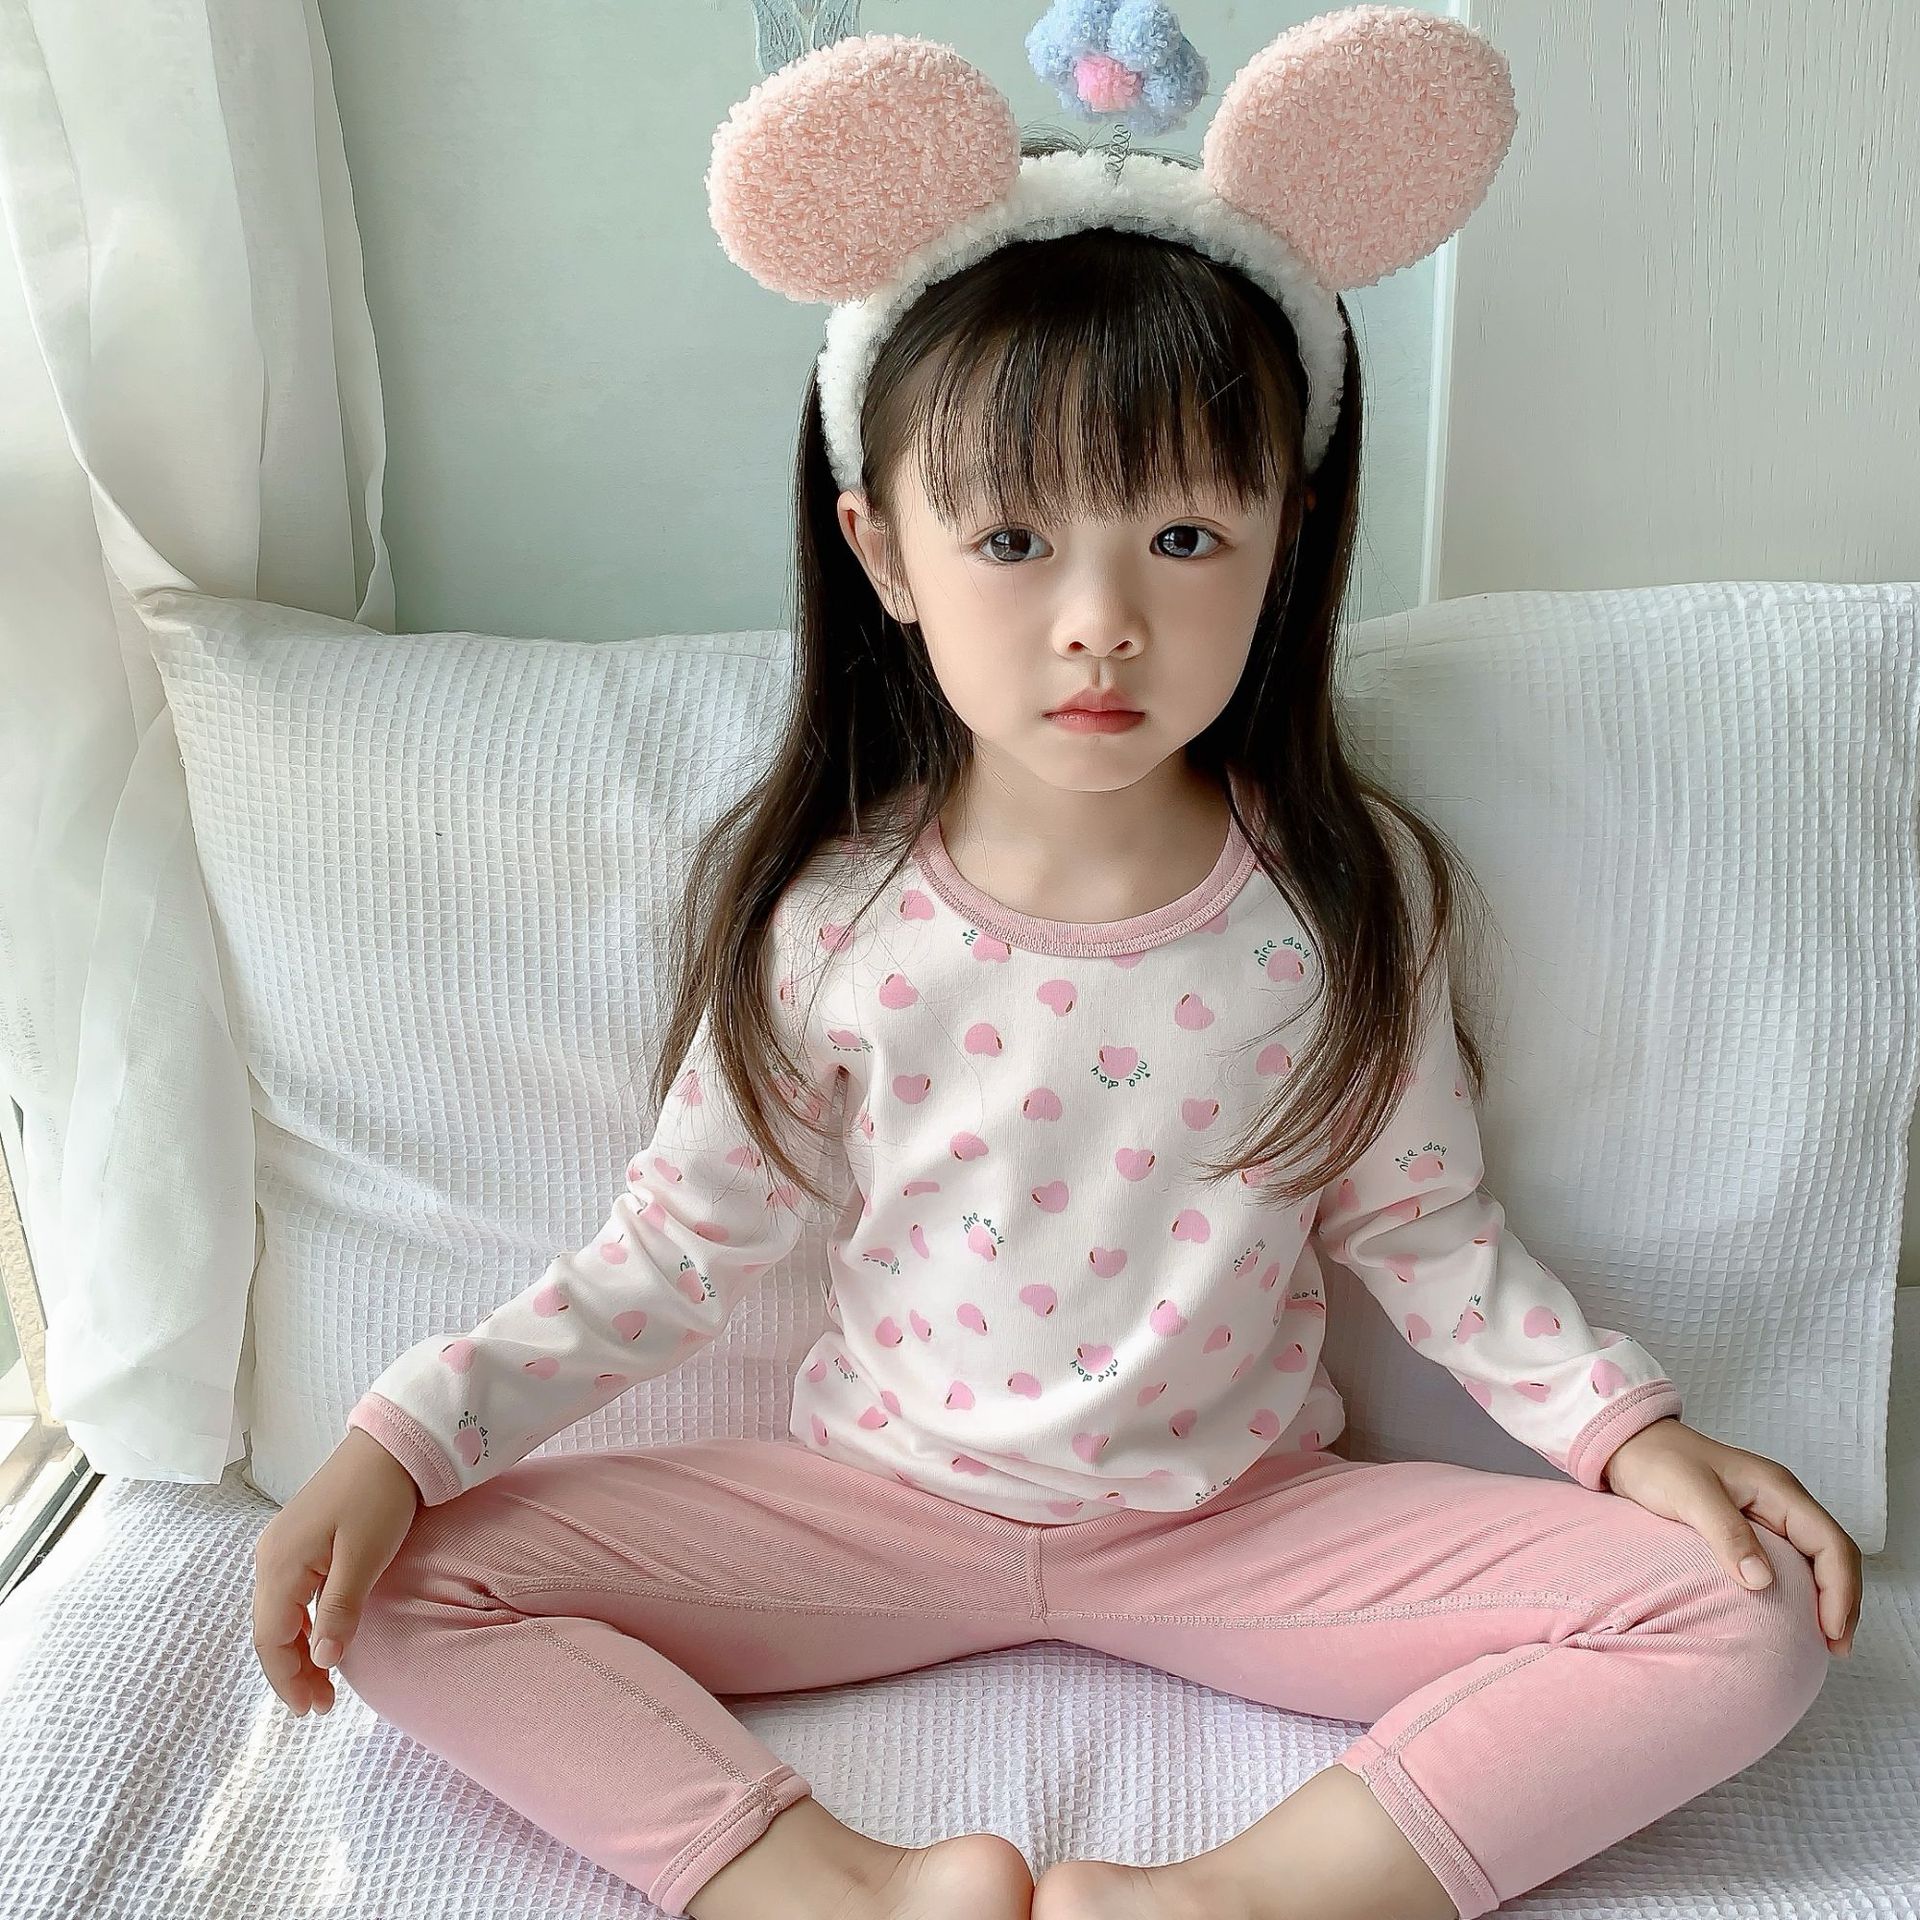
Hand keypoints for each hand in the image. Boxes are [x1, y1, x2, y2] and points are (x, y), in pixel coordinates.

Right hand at [252, 1427, 423, 1716]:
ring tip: (323, 1682)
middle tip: (323, 1705)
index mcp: (280, 1564)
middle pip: (269, 1630)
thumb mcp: (365, 1557)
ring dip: (295, 1650)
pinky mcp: (297, 1539)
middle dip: (291, 1672)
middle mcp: (269, 1557)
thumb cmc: (380, 1498)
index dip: (288, 1679)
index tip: (314, 1710)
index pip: (271, 1639)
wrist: (390, 1445)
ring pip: (277, 1614)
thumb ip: (340, 1610)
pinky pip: (288, 1595)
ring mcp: (280, 1546)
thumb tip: (320, 1662)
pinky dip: (300, 1624)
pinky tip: (320, 1636)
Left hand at [1601, 1415, 1860, 1657]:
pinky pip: (1788, 1564)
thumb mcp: (1688, 1493)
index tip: (1831, 1631)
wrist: (1628, 1446)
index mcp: (1777, 1489)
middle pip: (1832, 1557)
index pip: (1831, 1543)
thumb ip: (1725, 1532)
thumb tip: (1762, 1581)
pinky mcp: (1749, 1529)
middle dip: (1841, 1602)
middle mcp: (1781, 1503)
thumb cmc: (1656, 1460)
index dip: (1840, 1590)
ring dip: (1824, 1600)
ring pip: (1814, 1563)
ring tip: (1821, 1642)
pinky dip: (1798, 1593)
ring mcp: (1767, 1516)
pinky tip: (1790, 1618)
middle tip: (1834, 1648)